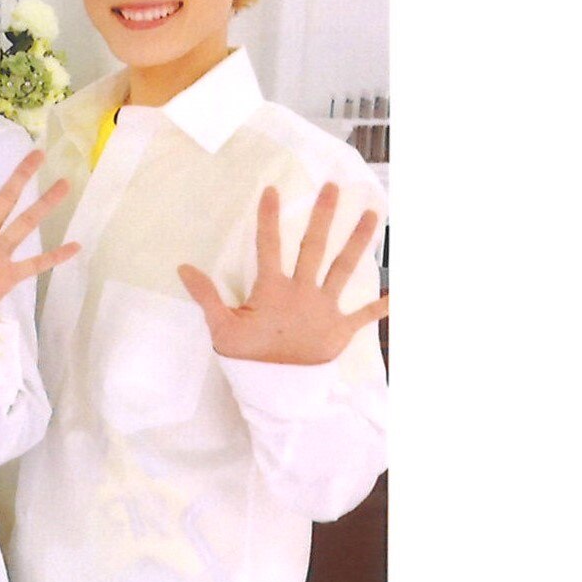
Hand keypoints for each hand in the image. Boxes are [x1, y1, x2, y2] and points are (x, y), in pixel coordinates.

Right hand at [179, 184, 389, 365]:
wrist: (277, 392)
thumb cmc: (248, 359)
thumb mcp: (221, 328)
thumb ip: (205, 295)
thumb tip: (183, 267)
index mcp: (273, 290)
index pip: (269, 245)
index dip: (268, 217)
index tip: (272, 190)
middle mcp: (303, 292)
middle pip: (314, 247)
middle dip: (323, 216)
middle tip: (334, 188)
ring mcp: (325, 309)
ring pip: (344, 269)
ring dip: (358, 242)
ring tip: (372, 216)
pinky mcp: (340, 330)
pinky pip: (363, 316)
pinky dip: (380, 306)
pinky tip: (397, 293)